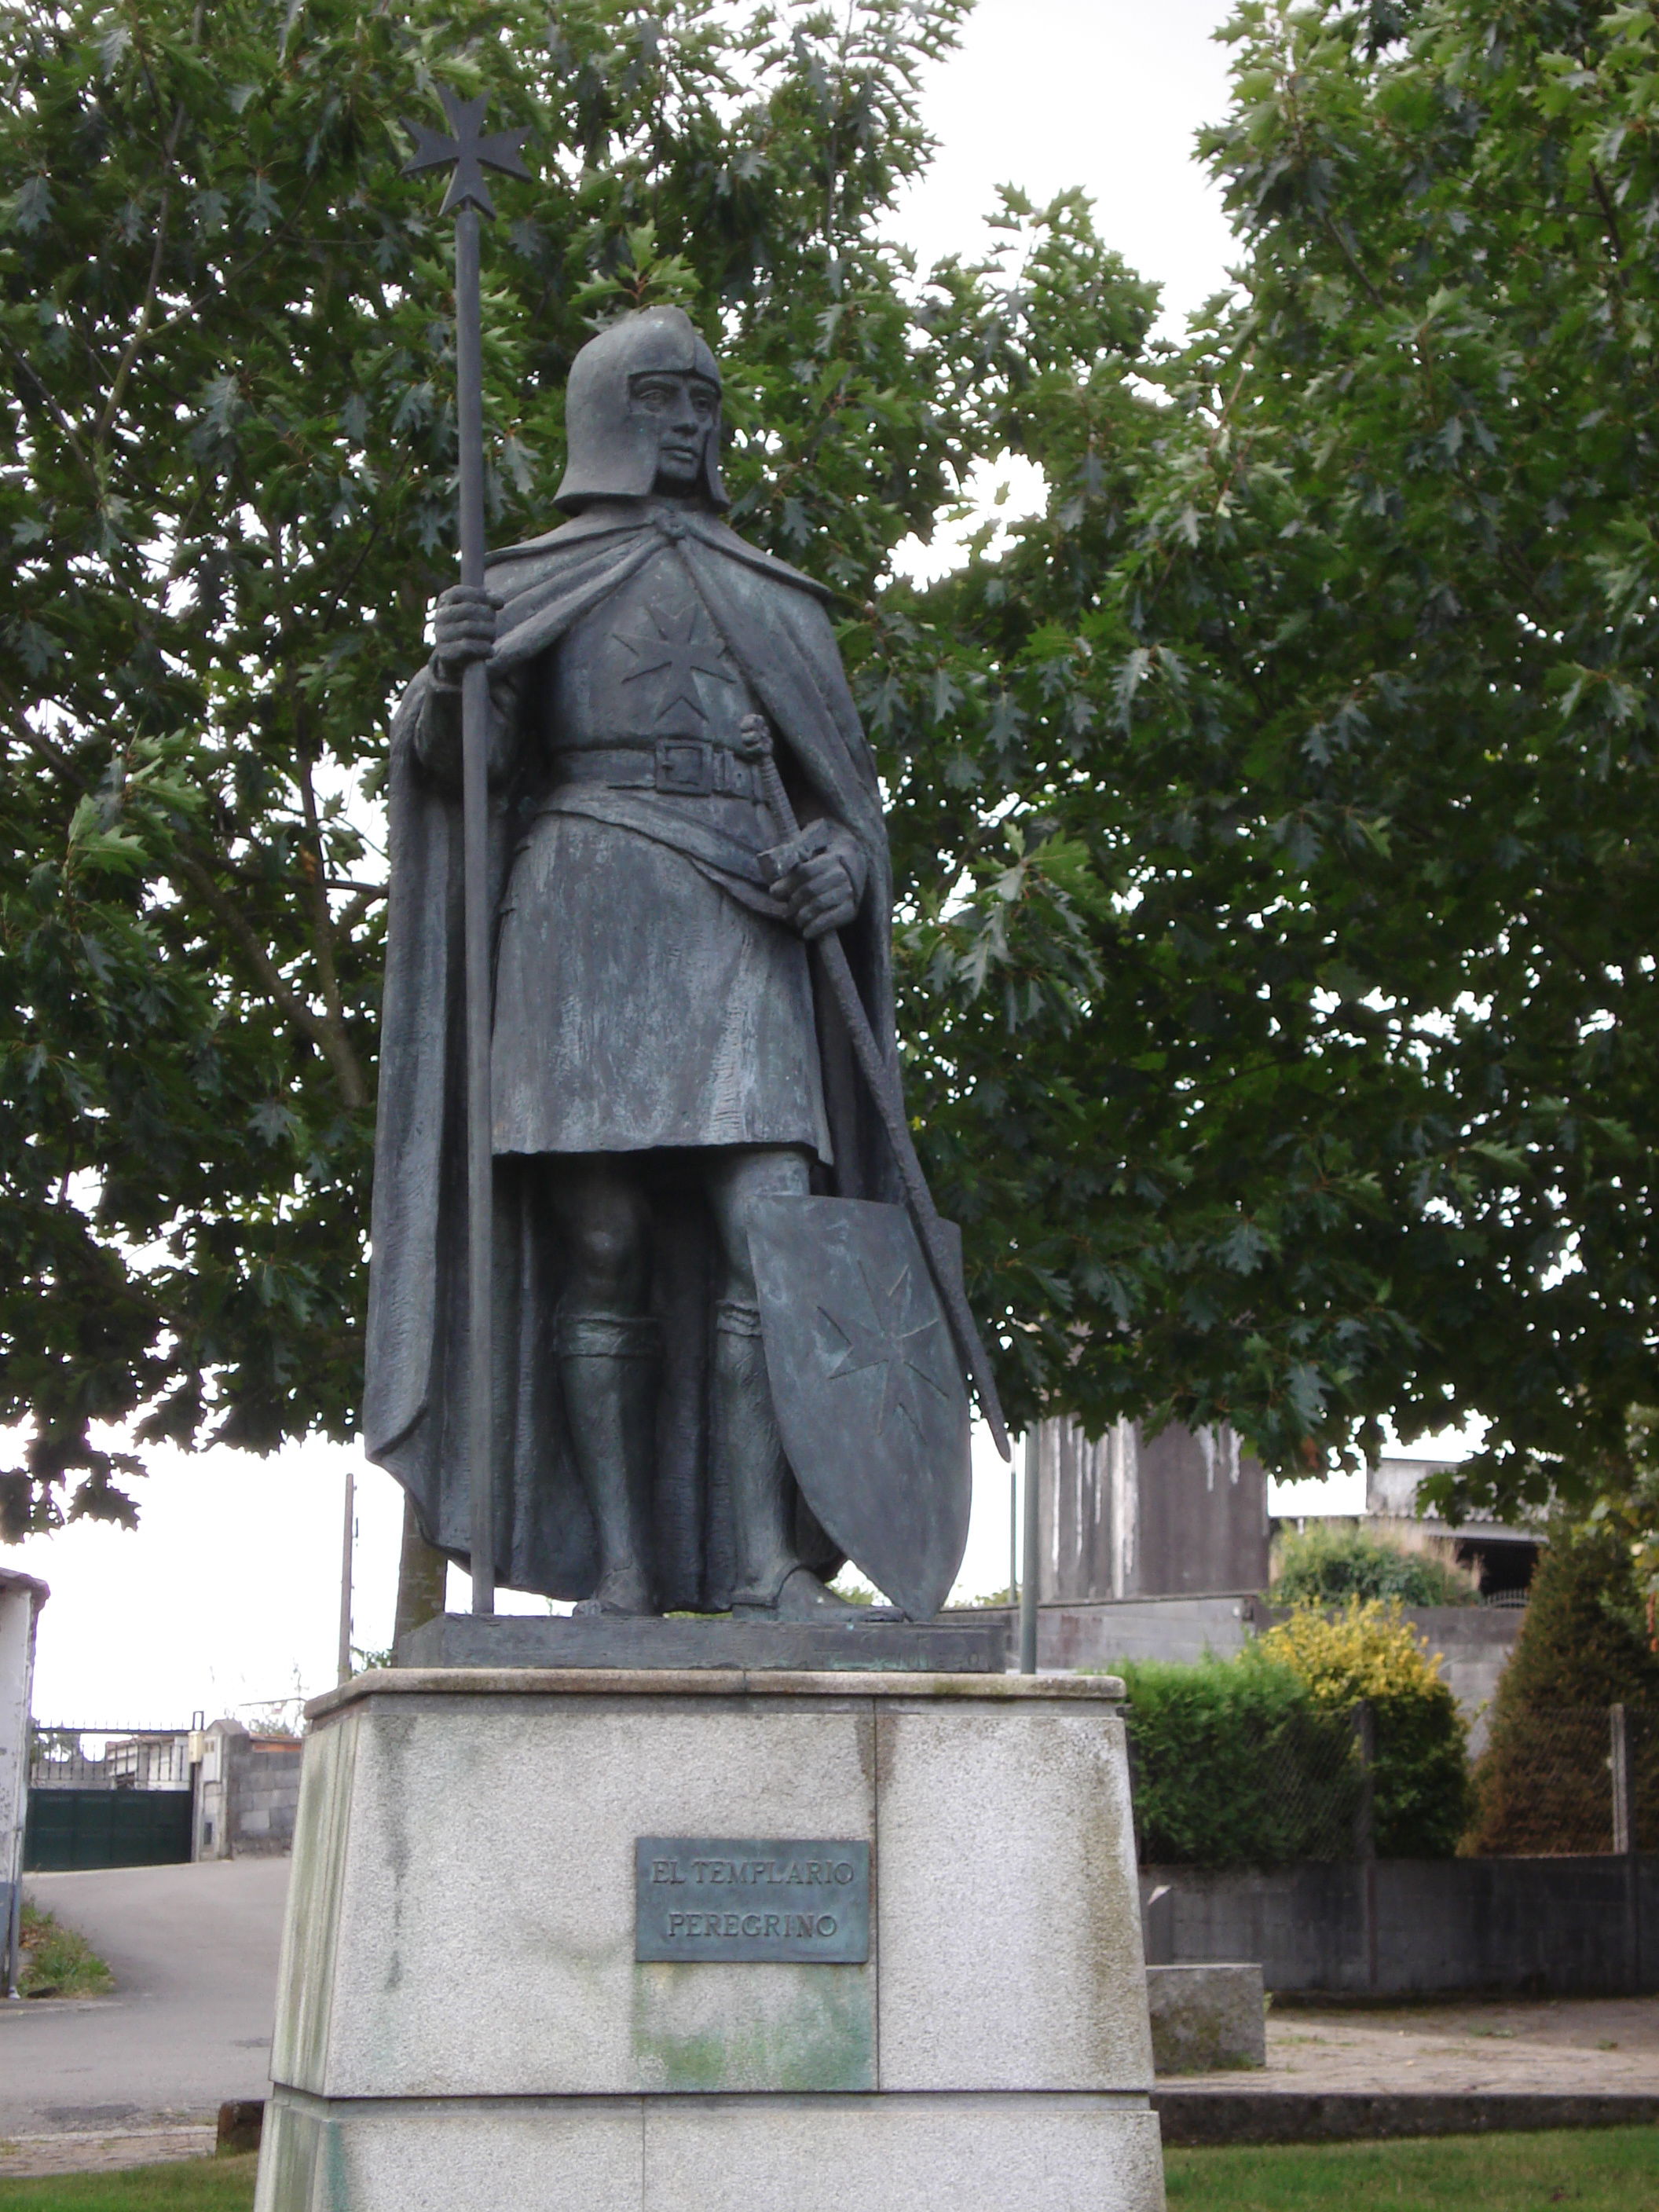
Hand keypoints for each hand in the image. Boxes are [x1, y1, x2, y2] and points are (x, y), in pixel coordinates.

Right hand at [430, 584, 499, 685]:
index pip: (459, 592)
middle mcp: (440, 616)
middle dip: (488, 616)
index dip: (480, 595)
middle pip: (468, 609)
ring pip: (468, 627)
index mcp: (445, 601)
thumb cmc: (472, 632)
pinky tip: (489, 651)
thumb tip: (500, 601)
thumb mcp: (479, 613)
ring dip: (488, 633)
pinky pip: (467, 646)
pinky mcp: (444, 653)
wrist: (457, 662)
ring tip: (492, 638)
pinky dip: (483, 648)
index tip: (497, 604)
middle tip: (494, 625)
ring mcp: (440, 635)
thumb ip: (489, 602)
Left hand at [775, 822, 866, 940]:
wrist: (849, 873)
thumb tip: (771, 872)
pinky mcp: (851, 910)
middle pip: (810, 890)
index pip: (805, 871)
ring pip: (818, 905)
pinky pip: (831, 920)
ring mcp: (848, 893)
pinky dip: (816, 928)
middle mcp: (841, 875)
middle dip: (792, 902)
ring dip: (801, 916)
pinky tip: (806, 932)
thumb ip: (792, 855)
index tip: (774, 893)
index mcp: (830, 858)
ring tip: (793, 919)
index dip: (787, 884)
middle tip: (785, 910)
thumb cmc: (821, 864)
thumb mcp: (809, 852)